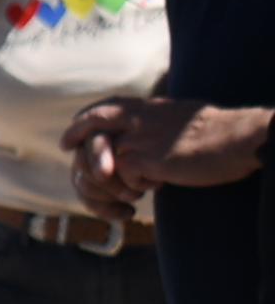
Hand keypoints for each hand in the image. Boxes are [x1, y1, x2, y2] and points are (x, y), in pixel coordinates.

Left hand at [69, 96, 272, 205]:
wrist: (236, 138)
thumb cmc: (217, 133)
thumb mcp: (178, 119)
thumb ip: (155, 124)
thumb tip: (142, 139)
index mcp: (143, 107)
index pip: (99, 111)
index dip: (80, 126)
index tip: (68, 142)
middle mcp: (133, 118)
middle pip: (87, 135)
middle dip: (81, 158)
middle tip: (82, 168)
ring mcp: (135, 137)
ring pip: (97, 165)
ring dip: (111, 187)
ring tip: (133, 196)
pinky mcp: (141, 157)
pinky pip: (122, 180)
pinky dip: (136, 190)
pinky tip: (159, 187)